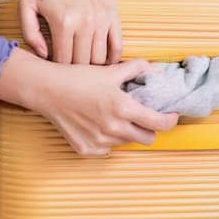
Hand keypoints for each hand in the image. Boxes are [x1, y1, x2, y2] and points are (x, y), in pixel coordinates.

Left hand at [18, 0, 121, 64]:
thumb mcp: (27, 5)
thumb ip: (29, 33)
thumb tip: (44, 54)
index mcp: (63, 22)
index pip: (63, 61)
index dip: (59, 71)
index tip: (56, 70)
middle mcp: (85, 22)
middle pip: (83, 63)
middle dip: (75, 72)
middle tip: (70, 72)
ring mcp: (101, 19)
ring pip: (100, 58)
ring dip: (92, 66)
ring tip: (84, 66)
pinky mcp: (113, 15)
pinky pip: (117, 45)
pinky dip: (112, 58)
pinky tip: (104, 61)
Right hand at [35, 58, 178, 155]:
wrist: (47, 90)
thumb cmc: (78, 78)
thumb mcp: (109, 70)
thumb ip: (136, 69)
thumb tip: (156, 70)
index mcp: (122, 108)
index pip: (159, 123)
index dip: (170, 120)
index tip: (170, 115)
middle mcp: (113, 128)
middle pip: (147, 139)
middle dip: (150, 128)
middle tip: (142, 116)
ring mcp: (100, 142)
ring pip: (127, 143)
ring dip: (127, 132)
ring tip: (115, 116)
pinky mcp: (87, 149)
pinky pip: (107, 148)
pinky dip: (108, 138)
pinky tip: (97, 123)